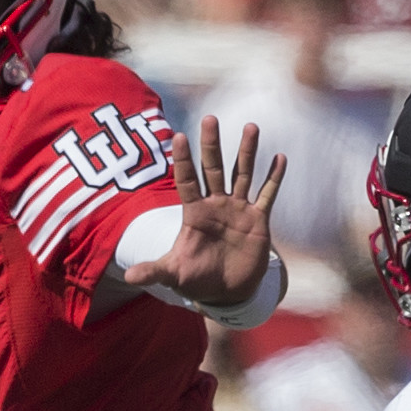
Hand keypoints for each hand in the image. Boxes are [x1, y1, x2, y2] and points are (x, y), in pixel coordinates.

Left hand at [123, 116, 287, 307]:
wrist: (227, 292)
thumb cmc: (197, 278)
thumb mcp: (174, 274)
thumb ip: (154, 271)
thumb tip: (131, 277)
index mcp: (194, 212)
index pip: (186, 180)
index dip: (182, 160)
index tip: (178, 137)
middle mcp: (215, 204)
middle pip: (213, 168)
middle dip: (211, 145)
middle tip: (210, 119)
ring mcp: (237, 209)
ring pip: (242, 174)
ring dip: (247, 152)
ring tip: (251, 127)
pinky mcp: (258, 220)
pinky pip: (266, 195)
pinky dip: (274, 178)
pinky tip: (280, 158)